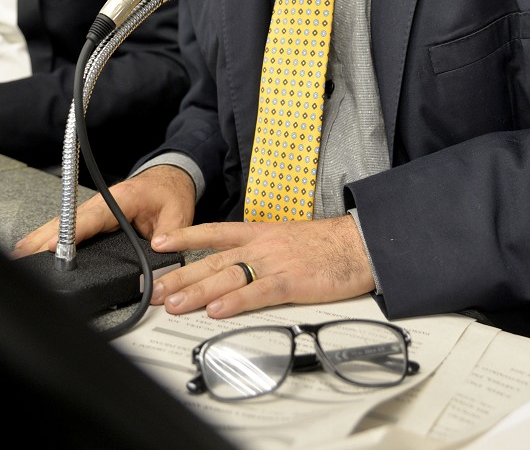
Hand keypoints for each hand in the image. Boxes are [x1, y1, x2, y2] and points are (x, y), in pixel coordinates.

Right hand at [12, 165, 195, 256]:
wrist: (171, 178)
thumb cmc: (171, 193)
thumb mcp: (179, 214)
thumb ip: (171, 235)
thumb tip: (159, 251)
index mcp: (124, 198)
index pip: (93, 217)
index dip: (72, 233)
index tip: (53, 246)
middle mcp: (105, 201)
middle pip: (70, 220)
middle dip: (47, 237)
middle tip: (26, 254)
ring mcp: (97, 207)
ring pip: (66, 222)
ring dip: (44, 236)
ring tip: (24, 253)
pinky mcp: (94, 216)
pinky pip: (70, 225)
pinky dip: (52, 235)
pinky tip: (37, 247)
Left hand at [149, 214, 375, 317]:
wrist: (361, 243)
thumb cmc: (328, 246)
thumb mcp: (288, 240)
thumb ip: (262, 252)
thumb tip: (239, 268)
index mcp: (262, 233)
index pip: (215, 233)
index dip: (186, 236)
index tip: (160, 242)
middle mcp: (263, 245)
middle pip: (213, 260)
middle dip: (181, 275)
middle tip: (155, 290)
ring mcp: (276, 262)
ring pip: (228, 277)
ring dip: (197, 291)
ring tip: (173, 304)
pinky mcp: (292, 281)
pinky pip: (258, 292)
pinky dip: (236, 302)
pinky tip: (216, 311)